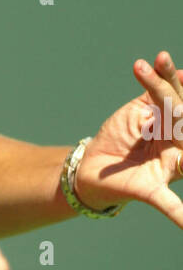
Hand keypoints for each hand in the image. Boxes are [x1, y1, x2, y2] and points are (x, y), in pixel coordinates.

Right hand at [74, 52, 182, 228]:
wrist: (95, 173)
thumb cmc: (122, 188)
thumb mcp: (149, 196)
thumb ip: (172, 208)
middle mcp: (179, 136)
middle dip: (179, 101)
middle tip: (176, 98)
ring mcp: (164, 118)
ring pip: (170, 95)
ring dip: (165, 79)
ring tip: (162, 61)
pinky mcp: (147, 105)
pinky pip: (154, 87)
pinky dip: (153, 75)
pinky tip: (154, 62)